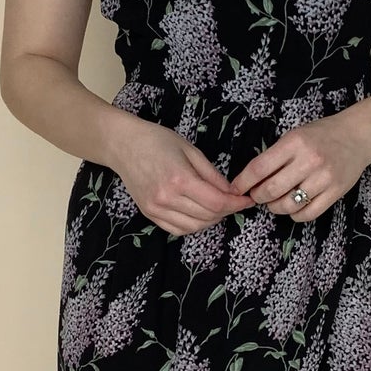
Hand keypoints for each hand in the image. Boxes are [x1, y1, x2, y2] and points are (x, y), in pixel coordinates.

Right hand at [112, 123, 254, 236]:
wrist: (123, 145)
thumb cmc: (157, 141)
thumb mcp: (190, 150)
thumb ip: (212, 174)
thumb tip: (231, 192)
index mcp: (180, 179)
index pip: (216, 202)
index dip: (236, 204)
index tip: (247, 200)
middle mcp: (167, 198)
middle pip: (208, 217)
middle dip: (226, 211)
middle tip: (233, 201)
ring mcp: (156, 209)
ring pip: (194, 227)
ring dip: (211, 220)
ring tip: (216, 207)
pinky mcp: (149, 214)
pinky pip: (177, 229)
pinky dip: (193, 225)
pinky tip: (198, 213)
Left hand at [228, 113, 370, 221]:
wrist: (358, 136)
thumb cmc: (321, 135)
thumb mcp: (295, 136)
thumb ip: (275, 156)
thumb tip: (250, 180)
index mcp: (294, 143)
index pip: (259, 168)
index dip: (243, 182)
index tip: (235, 189)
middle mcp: (308, 161)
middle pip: (271, 190)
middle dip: (258, 197)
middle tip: (257, 196)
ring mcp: (324, 178)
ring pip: (288, 205)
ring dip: (275, 207)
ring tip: (275, 201)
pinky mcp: (336, 192)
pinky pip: (308, 214)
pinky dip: (295, 215)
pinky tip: (293, 207)